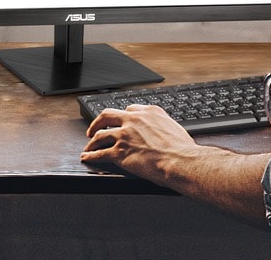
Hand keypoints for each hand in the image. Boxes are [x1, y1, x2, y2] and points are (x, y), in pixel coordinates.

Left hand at [82, 104, 270, 224]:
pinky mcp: (119, 152)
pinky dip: (91, 155)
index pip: (129, 109)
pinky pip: (99, 153)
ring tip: (89, 144)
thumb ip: (163, 125)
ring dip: (92, 140)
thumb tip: (163, 131)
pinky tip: (87, 157)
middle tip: (94, 128)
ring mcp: (124, 135)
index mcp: (149, 111)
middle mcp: (134, 120)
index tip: (118, 120)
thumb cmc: (182, 149)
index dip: (122, 116)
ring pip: (100, 135)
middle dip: (98, 121)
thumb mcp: (174, 128)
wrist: (181, 161)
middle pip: (107, 115)